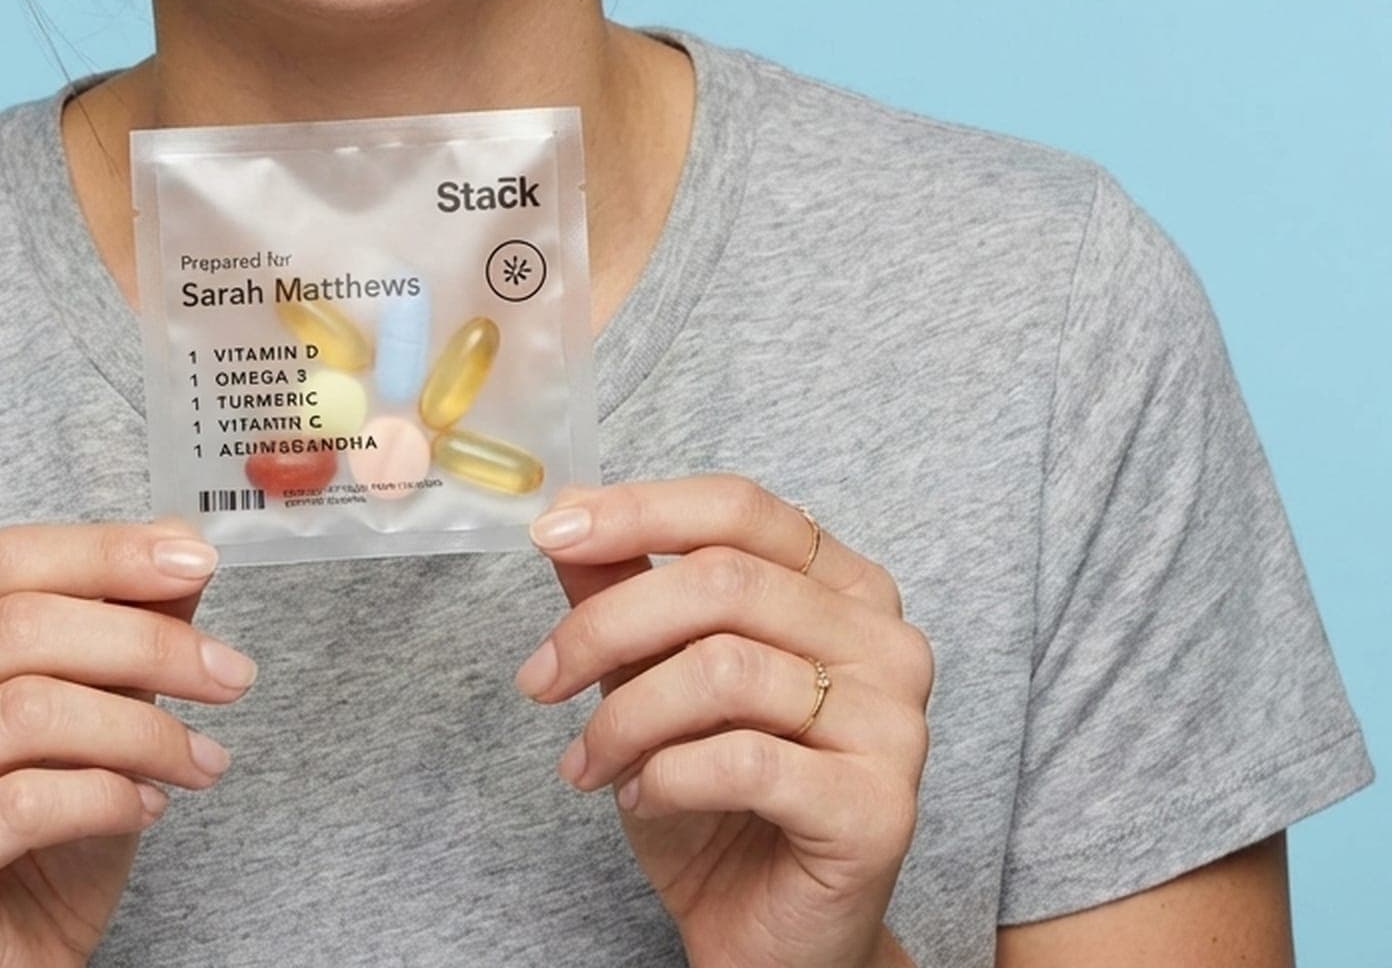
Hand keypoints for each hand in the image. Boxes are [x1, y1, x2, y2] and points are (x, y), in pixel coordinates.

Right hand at [0, 516, 257, 967]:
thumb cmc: (36, 834)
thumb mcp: (93, 707)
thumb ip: (124, 622)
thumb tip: (181, 541)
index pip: (3, 560)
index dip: (107, 553)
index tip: (200, 560)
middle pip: (20, 627)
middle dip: (147, 641)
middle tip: (229, 673)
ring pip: (27, 710)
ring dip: (141, 728)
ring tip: (201, 758)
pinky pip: (24, 801)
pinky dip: (106, 795)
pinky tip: (148, 808)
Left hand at [516, 475, 932, 967]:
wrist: (767, 937)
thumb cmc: (717, 798)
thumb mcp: (652, 675)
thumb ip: (622, 589)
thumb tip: (564, 517)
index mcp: (842, 584)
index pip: (739, 508)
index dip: (639, 510)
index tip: (550, 532)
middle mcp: (883, 639)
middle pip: (721, 581)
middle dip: (604, 627)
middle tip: (539, 680)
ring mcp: (893, 722)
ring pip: (724, 669)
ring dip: (625, 716)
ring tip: (587, 760)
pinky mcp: (879, 807)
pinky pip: (744, 760)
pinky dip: (667, 774)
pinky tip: (641, 796)